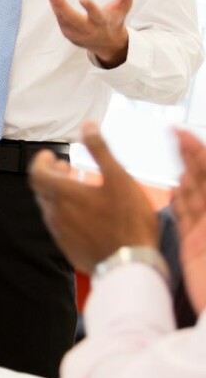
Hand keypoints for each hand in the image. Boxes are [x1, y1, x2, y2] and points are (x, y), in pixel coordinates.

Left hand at [29, 121, 156, 273]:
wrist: (131, 266)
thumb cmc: (127, 220)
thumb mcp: (118, 178)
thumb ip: (99, 150)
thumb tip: (86, 125)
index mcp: (63, 194)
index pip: (35, 173)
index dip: (40, 162)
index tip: (51, 155)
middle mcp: (55, 213)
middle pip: (42, 189)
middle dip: (52, 175)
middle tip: (67, 168)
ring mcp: (60, 233)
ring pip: (50, 207)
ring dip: (59, 194)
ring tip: (79, 189)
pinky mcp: (68, 249)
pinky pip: (59, 225)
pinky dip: (66, 213)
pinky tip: (86, 214)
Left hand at [46, 0, 133, 67]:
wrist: (107, 44)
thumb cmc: (115, 20)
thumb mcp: (124, 6)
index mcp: (102, 22)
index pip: (96, 15)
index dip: (90, 7)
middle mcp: (87, 29)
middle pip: (70, 17)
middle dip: (58, 2)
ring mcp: (75, 33)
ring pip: (61, 16)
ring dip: (54, 0)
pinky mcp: (67, 34)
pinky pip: (59, 17)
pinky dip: (56, 5)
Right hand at [173, 131, 205, 313]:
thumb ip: (192, 204)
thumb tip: (183, 184)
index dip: (202, 153)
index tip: (187, 134)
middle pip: (204, 178)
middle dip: (193, 154)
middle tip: (176, 133)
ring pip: (194, 191)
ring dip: (185, 167)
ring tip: (175, 146)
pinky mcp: (194, 244)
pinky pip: (185, 214)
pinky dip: (180, 195)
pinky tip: (176, 182)